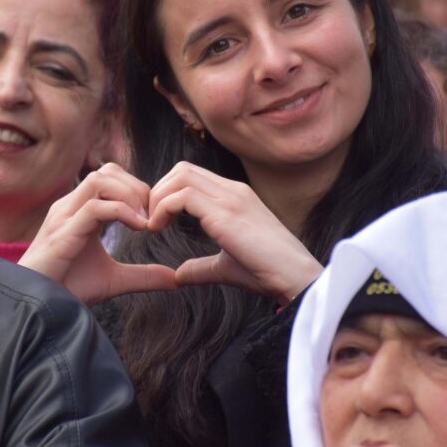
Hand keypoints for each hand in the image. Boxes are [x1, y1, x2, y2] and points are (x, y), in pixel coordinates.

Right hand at [19, 163, 176, 304]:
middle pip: (107, 171)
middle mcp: (70, 207)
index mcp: (80, 210)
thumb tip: (175, 279)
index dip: (137, 189)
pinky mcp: (62, 233)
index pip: (111, 177)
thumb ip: (142, 275)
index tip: (154, 215)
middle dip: (136, 187)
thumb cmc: (67, 289)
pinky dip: (121, 211)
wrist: (38, 307)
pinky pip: (94, 207)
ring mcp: (64, 216)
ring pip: (99, 180)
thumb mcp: (113, 280)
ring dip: (130, 195)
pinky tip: (138, 227)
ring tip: (145, 221)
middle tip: (153, 215)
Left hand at [148, 162, 322, 305]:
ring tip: (152, 225)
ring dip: (158, 198)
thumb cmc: (268, 272)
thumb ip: (201, 267)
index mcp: (235, 196)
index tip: (157, 220)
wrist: (296, 277)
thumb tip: (178, 275)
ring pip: (180, 176)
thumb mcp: (226, 266)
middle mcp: (232, 190)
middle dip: (158, 191)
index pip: (191, 175)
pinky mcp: (225, 213)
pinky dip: (162, 209)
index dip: (167, 193)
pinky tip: (157, 229)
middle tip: (150, 220)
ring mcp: (230, 198)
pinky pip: (182, 197)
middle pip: (182, 169)